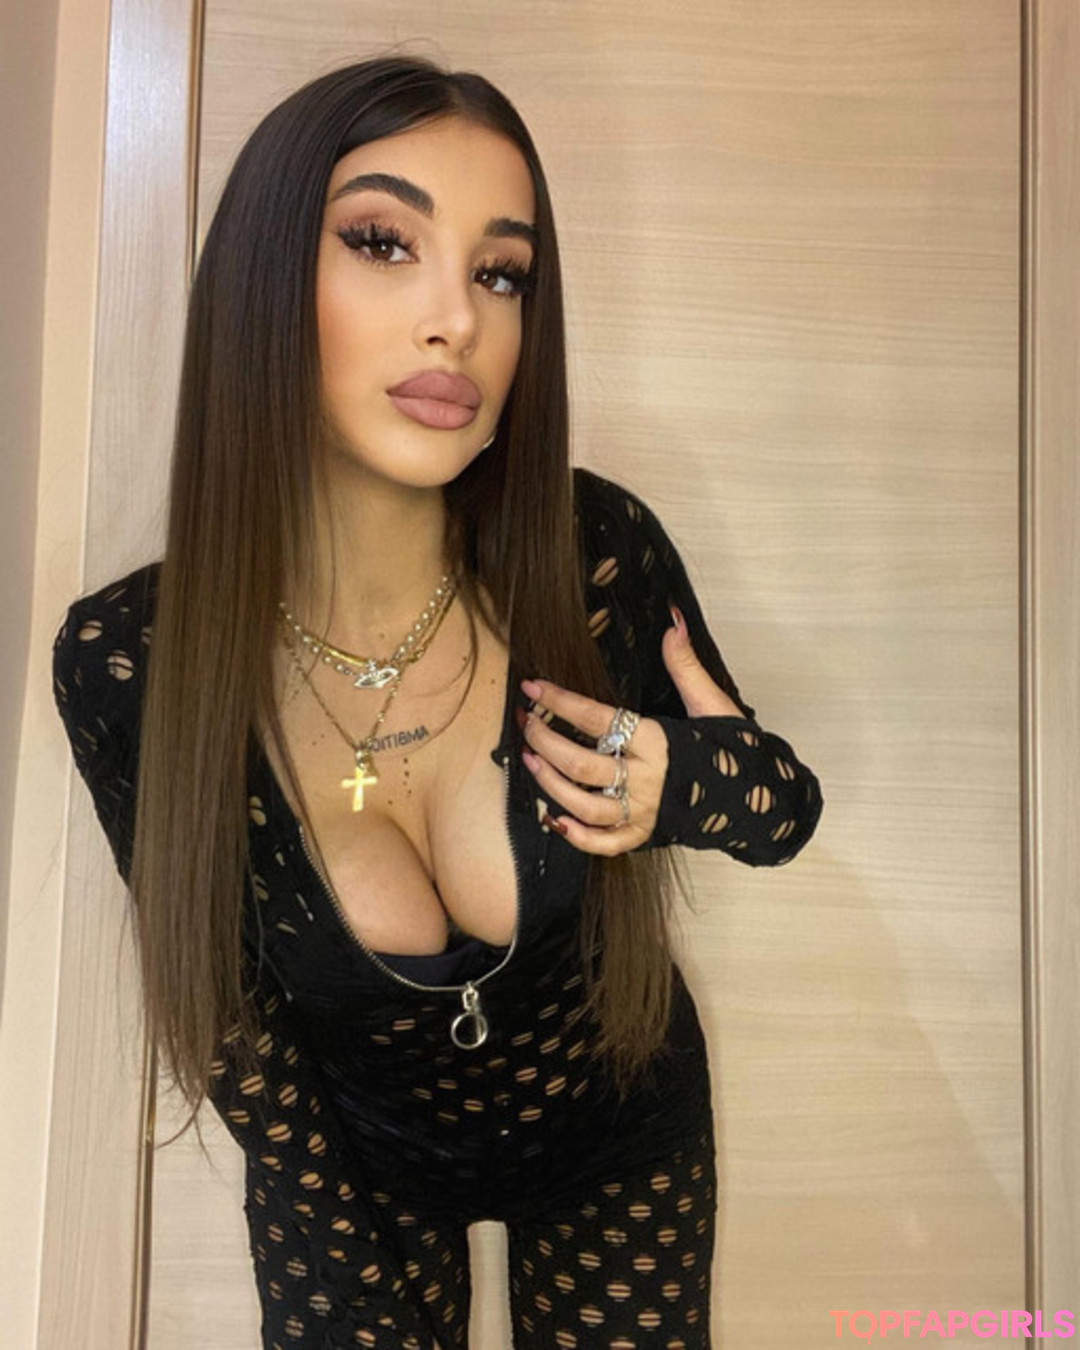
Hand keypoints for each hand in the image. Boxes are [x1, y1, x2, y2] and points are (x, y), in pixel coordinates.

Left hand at [519, 606, 740, 853]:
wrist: (759, 799)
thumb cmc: (733, 749)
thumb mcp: (710, 702)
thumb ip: (685, 664)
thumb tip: (672, 622)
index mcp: (659, 742)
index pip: (598, 718)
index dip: (561, 702)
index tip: (534, 688)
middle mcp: (648, 780)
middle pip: (582, 764)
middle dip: (546, 742)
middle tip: (526, 724)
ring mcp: (645, 813)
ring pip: (584, 804)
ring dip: (550, 784)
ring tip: (530, 760)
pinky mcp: (646, 836)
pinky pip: (604, 843)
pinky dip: (576, 836)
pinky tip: (555, 819)